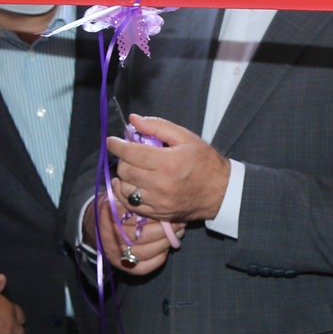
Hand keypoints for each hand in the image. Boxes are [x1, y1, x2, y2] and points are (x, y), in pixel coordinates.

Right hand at [88, 191, 182, 276]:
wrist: (97, 226)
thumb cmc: (116, 208)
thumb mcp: (120, 196)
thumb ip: (135, 197)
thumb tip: (159, 196)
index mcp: (108, 215)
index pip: (137, 217)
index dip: (157, 215)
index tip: (171, 210)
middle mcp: (109, 237)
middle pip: (143, 235)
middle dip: (166, 229)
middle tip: (180, 223)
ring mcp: (115, 253)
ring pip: (145, 251)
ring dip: (165, 243)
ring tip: (177, 233)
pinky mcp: (122, 266)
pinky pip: (144, 267)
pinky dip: (159, 258)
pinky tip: (166, 248)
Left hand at [108, 115, 229, 223]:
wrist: (221, 192)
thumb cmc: (205, 162)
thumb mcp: (185, 137)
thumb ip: (158, 126)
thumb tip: (133, 120)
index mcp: (168, 162)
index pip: (132, 153)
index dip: (117, 145)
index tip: (111, 141)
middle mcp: (161, 184)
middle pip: (126, 170)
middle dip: (121, 159)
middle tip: (127, 153)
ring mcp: (158, 202)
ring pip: (125, 189)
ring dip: (123, 176)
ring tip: (130, 168)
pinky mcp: (158, 213)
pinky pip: (131, 205)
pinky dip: (125, 193)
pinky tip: (128, 184)